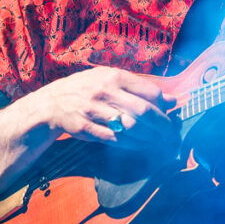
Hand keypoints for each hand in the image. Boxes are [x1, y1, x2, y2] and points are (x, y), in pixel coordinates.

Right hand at [33, 67, 177, 150]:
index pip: (150, 92)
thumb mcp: (112, 80)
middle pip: (143, 111)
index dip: (164, 106)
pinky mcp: (86, 128)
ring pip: (130, 127)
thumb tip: (172, 100)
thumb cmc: (89, 89)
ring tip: (158, 143)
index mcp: (115, 76)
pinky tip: (139, 146)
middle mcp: (105, 91)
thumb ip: (141, 88)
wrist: (52, 103)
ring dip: (148, 138)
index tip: (170, 115)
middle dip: (162, 126)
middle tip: (171, 135)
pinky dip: (131, 145)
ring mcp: (94, 110)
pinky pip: (114, 140)